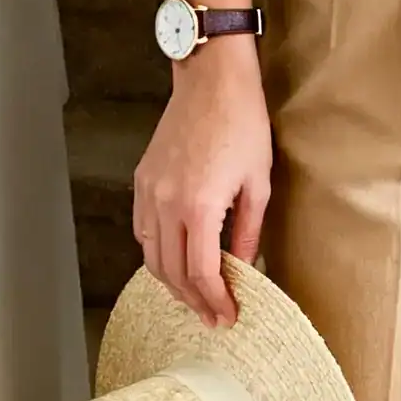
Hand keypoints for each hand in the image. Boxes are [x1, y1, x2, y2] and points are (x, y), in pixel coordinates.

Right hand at [133, 37, 271, 327]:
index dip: (215, 302)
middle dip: (194, 301)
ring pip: (151, 256)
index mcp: (200, 207)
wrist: (212, 81)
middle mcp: (167, 204)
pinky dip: (156, 254)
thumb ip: (248, 231)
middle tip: (212, 318)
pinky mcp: (142, 181)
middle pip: (173, 272)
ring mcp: (149, 192)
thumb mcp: (258, 183)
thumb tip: (246, 266)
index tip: (227, 318)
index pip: (202, 273)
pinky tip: (175, 262)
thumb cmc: (242, 124)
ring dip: (172, 283)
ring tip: (195, 298)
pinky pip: (142, 231)